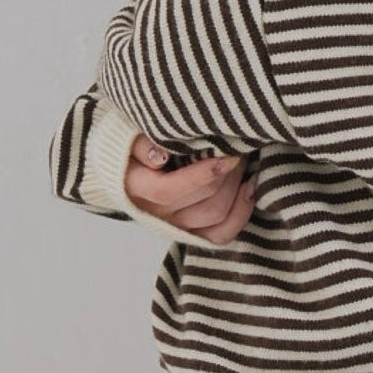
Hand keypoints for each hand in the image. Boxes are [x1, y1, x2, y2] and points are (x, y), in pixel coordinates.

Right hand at [124, 136, 257, 244]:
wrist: (123, 172)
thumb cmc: (129, 148)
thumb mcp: (125, 137)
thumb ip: (139, 144)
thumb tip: (159, 156)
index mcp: (136, 190)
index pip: (169, 191)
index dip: (202, 175)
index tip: (226, 153)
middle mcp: (156, 214)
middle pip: (203, 203)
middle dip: (228, 174)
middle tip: (238, 147)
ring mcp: (174, 227)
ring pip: (216, 217)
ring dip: (236, 188)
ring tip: (243, 162)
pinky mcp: (190, 233)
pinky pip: (220, 235)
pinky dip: (240, 214)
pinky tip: (249, 189)